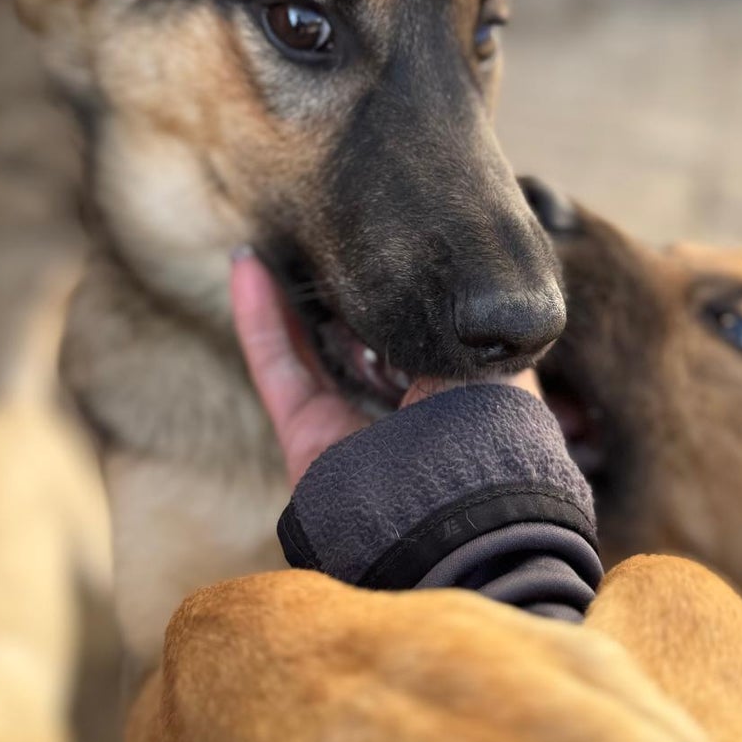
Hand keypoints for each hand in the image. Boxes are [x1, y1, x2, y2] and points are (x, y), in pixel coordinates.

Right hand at [230, 250, 540, 484]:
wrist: (449, 509)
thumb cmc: (489, 432)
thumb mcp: (496, 361)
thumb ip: (466, 320)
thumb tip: (442, 271)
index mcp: (459, 392)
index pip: (429, 331)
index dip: (411, 287)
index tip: (393, 237)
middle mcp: (405, 408)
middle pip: (366, 336)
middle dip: (347, 289)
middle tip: (329, 233)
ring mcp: (351, 422)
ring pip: (314, 345)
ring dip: (292, 294)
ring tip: (276, 238)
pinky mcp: (306, 433)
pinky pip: (277, 365)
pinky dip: (258, 317)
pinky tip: (246, 267)